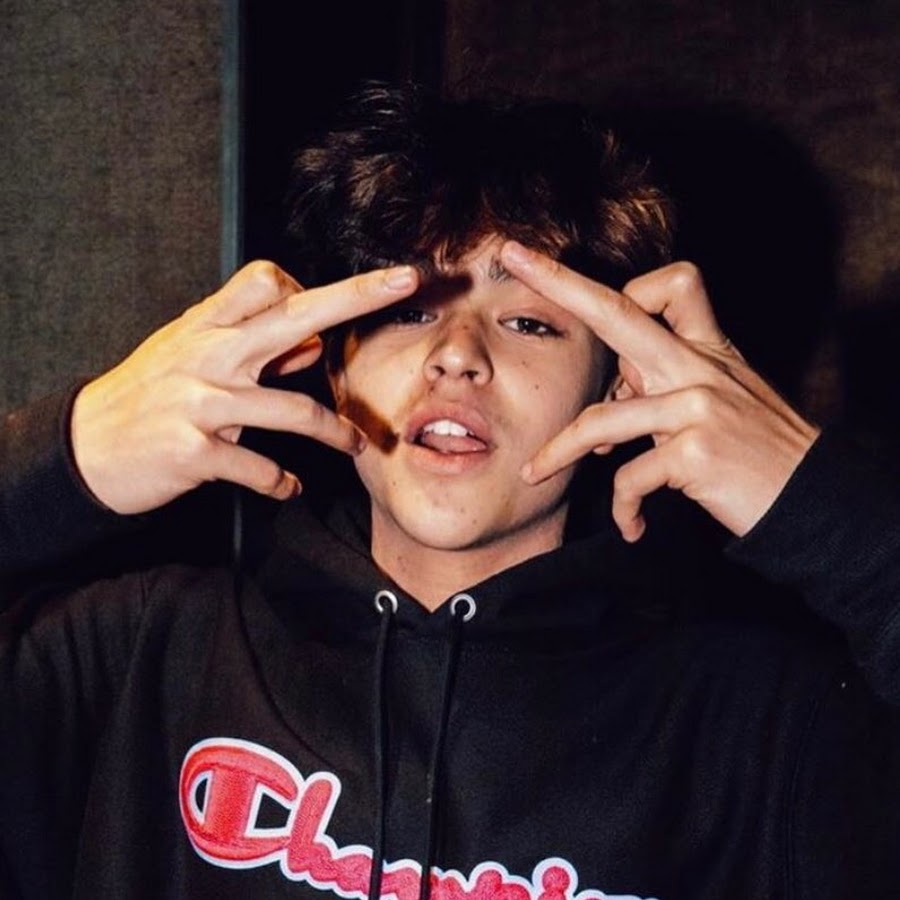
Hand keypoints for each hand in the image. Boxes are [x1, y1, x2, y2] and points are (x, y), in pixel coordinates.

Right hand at [71, 260, 418, 513]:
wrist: (84, 447)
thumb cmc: (145, 395)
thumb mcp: (189, 355)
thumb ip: (249, 344)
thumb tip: (312, 342)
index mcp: (207, 327)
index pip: (265, 280)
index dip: (303, 288)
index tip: (321, 307)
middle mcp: (210, 356)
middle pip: (295, 316)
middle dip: (355, 297)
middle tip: (404, 282)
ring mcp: (203, 403)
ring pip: (293, 410)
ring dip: (334, 432)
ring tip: (355, 445)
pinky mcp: (195, 452)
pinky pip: (259, 468)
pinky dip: (281, 483)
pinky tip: (289, 489)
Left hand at [500, 242, 819, 541]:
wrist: (814, 503)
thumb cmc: (761, 454)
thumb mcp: (724, 401)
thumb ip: (672, 384)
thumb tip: (617, 392)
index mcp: (708, 350)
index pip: (671, 285)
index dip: (627, 287)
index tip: (587, 293)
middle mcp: (700, 367)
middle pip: (619, 313)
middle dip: (560, 281)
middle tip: (513, 256)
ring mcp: (698, 407)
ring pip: (600, 418)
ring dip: (558, 451)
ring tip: (535, 473)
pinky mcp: (695, 453)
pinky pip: (629, 478)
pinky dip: (623, 507)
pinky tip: (632, 525)